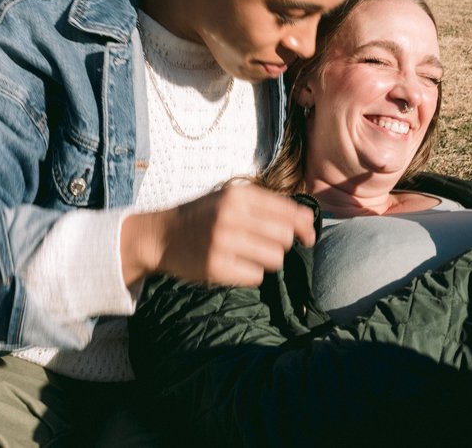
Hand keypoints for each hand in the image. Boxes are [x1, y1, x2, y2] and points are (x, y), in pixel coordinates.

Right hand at [121, 184, 315, 286]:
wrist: (161, 235)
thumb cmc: (205, 216)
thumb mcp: (231, 198)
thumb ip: (268, 206)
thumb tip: (309, 221)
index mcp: (238, 195)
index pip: (289, 210)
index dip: (305, 225)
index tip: (308, 236)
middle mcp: (230, 216)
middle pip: (285, 236)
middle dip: (284, 244)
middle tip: (269, 245)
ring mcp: (222, 242)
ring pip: (275, 258)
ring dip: (269, 260)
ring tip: (251, 255)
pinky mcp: (216, 268)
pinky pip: (256, 276)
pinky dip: (252, 274)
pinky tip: (237, 265)